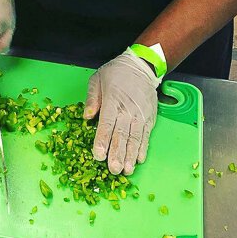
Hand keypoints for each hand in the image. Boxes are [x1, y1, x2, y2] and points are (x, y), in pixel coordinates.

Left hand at [84, 48, 159, 174]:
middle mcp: (128, 110)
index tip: (98, 156)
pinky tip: (139, 160)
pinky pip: (146, 135)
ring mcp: (140, 115)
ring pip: (135, 138)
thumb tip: (87, 117)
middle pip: (122, 135)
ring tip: (127, 171)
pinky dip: (143, 148)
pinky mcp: (149, 118)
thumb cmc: (116, 73)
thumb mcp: (97, 79)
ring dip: (131, 155)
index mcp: (112, 101)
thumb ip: (92, 98)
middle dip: (117, 154)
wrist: (141, 66)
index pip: (107, 124)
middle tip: (114, 170)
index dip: (103, 140)